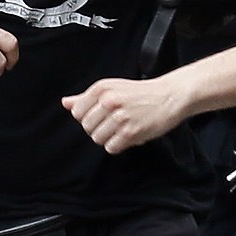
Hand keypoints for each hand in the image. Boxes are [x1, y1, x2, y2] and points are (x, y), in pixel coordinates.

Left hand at [62, 74, 193, 153]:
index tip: (100, 116)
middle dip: (98, 128)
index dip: (87, 117)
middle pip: (86, 127)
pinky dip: (117, 145)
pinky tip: (127, 136)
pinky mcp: (130, 132)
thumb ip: (86, 97)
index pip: (77, 112)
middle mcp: (109, 101)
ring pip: (97, 138)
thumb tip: (66, 103)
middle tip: (113, 124)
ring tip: (120, 129)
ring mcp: (119, 117)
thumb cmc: (141, 93)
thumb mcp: (112, 88)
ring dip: (108, 138)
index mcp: (101, 89)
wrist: (169, 96)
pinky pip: (111, 147)